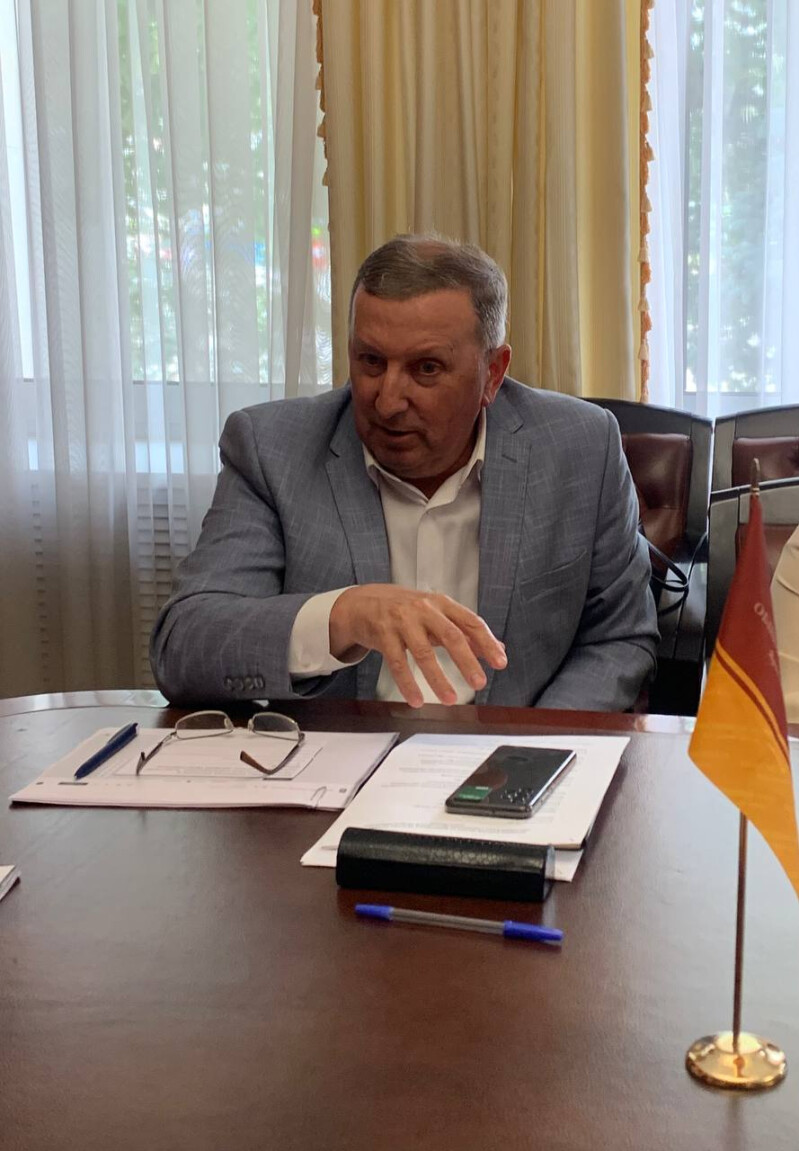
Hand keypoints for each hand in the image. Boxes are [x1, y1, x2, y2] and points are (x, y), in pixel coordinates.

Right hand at [329, 584, 506, 706]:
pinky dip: (408, 684)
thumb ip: (466, 631)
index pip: (471, 622)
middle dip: (467, 661)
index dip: (487, 642)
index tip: (500, 662)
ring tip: (450, 699)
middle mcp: (424, 609)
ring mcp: (402, 621)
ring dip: (438, 679)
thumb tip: (498, 647)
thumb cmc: (405, 609)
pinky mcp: (383, 634)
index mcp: (442, 604)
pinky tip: (416, 699)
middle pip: (450, 636)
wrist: (364, 601)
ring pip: (423, 652)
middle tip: (479, 683)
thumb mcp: (437, 614)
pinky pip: (397, 663)